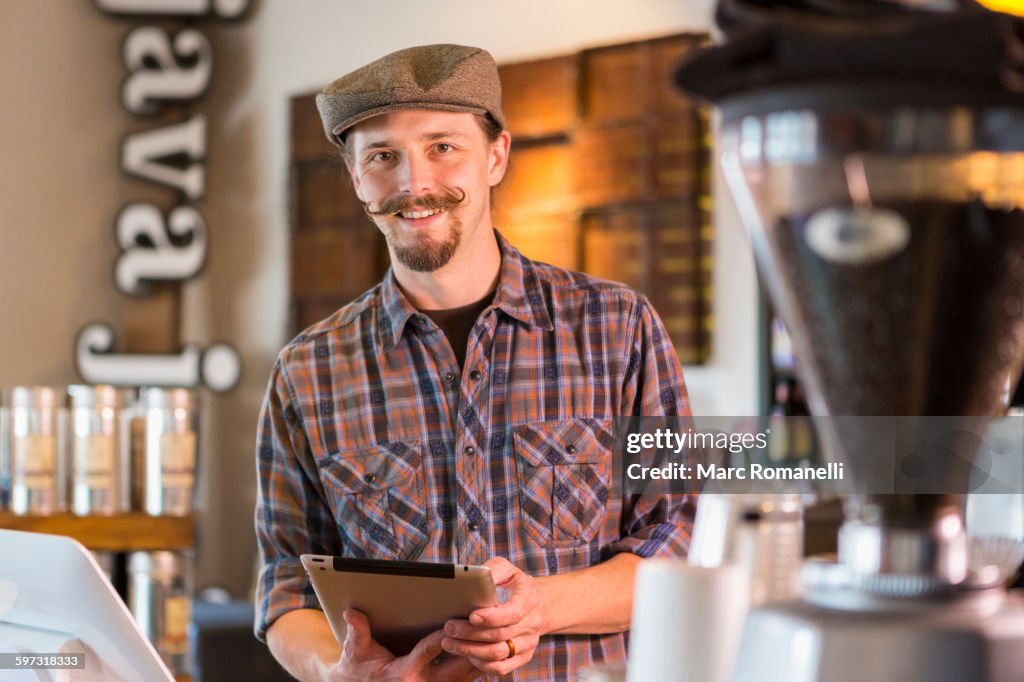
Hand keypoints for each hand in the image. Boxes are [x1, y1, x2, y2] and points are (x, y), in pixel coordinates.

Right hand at [326, 609, 479, 681]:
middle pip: (456, 666)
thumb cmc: (360, 668)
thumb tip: (351, 613)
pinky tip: (487, 647)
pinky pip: (466, 680)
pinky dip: (477, 665)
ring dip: (479, 655)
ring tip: (494, 633)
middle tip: (484, 625)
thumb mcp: (355, 650)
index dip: (440, 637)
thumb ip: (357, 632)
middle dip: (470, 646)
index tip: (451, 622)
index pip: (428, 652)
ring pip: (466, 675)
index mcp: (404, 672)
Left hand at [441, 557, 546, 676]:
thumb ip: (491, 570)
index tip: (471, 616)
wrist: (538, 603)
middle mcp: (532, 623)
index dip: (491, 617)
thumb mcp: (506, 569)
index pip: (513, 613)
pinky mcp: (523, 657)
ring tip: (450, 643)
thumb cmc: (515, 584)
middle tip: (449, 628)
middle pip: (499, 635)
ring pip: (498, 654)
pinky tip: (466, 654)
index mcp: (529, 599)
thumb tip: (472, 577)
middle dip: (470, 633)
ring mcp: (528, 643)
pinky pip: (501, 667)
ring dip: (470, 650)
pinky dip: (481, 664)